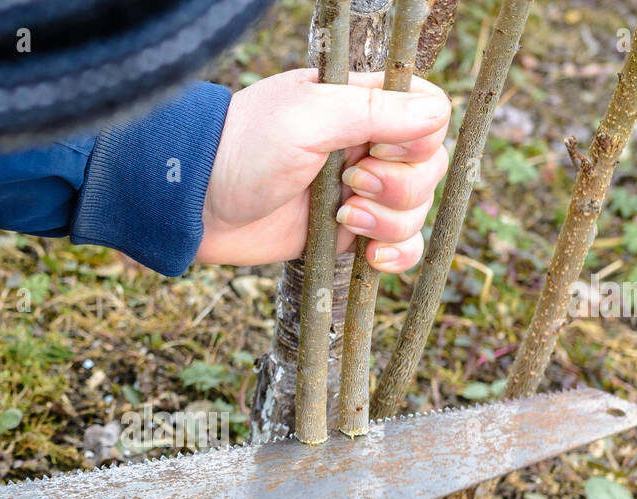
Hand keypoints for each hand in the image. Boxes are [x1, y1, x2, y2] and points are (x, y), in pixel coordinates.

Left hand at [197, 70, 450, 272]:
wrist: (198, 203)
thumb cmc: (245, 147)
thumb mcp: (308, 117)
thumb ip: (373, 111)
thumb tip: (438, 113)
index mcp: (363, 104)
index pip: (431, 114)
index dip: (418, 138)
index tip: (376, 148)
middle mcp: (368, 146)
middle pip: (430, 168)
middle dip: (399, 186)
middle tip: (350, 184)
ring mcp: (361, 192)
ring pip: (417, 211)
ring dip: (389, 221)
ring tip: (340, 216)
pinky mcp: (349, 232)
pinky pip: (401, 246)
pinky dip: (397, 254)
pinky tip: (373, 257)